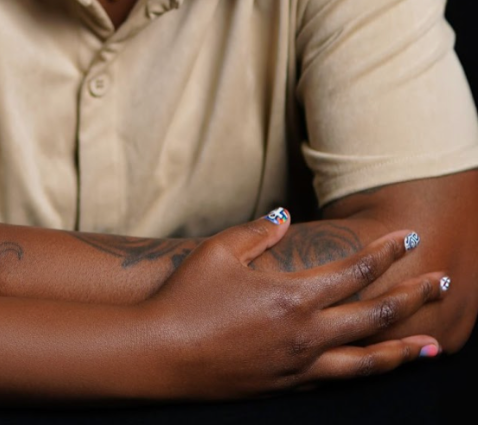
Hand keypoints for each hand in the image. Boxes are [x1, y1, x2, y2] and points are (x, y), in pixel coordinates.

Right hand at [143, 211, 447, 398]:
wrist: (161, 355)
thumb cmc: (187, 298)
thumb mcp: (220, 251)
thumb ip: (259, 231)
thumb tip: (287, 216)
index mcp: (293, 297)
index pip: (355, 271)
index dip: (385, 252)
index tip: (408, 238)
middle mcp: (305, 335)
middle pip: (375, 316)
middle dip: (413, 296)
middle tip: (441, 282)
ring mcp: (299, 367)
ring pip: (367, 361)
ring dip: (404, 350)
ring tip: (434, 345)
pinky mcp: (286, 387)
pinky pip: (337, 382)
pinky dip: (365, 373)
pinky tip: (372, 367)